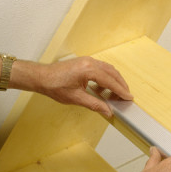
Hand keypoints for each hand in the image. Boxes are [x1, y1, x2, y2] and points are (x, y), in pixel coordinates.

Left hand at [7, 56, 132, 117]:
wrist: (42, 77)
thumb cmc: (55, 86)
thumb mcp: (76, 98)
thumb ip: (95, 104)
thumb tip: (107, 111)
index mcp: (89, 70)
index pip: (110, 81)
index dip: (121, 91)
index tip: (129, 98)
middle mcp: (90, 62)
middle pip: (112, 73)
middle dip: (121, 85)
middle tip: (126, 96)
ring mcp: (87, 61)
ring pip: (108, 70)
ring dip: (114, 81)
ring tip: (117, 94)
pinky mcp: (84, 62)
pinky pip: (101, 69)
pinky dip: (106, 78)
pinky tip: (104, 88)